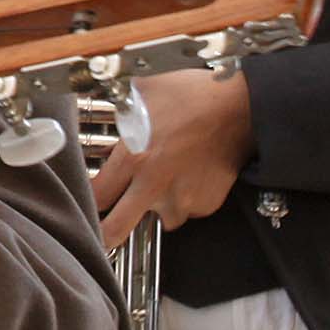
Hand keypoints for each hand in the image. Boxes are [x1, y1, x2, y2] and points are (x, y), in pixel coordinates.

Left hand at [93, 70, 254, 249]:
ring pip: (160, 218)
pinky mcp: (206, 204)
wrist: (241, 107)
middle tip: (103, 236)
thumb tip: (103, 106)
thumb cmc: (195, 96)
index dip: (87, 200)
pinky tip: (189, 174)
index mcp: (133, 158)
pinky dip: (186, 198)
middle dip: (105, 236)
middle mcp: (154, 185)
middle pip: (116, 229)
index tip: (88, 201)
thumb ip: (119, 109)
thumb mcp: (143, 93)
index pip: (96, 196)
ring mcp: (182, 198)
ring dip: (158, 206)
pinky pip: (189, 209)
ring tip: (165, 180)